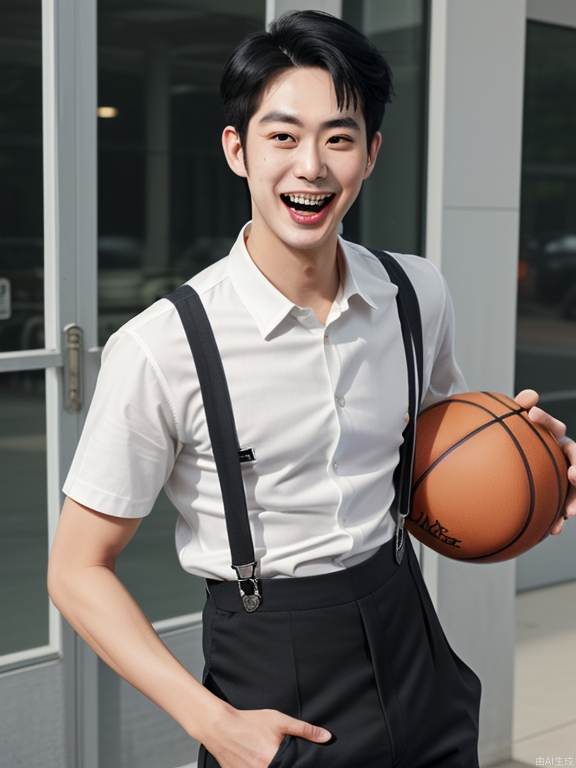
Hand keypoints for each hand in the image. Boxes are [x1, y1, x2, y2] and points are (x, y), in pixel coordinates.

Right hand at [200, 701, 331, 767]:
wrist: (220, 726)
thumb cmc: (250, 722)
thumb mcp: (279, 720)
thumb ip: (304, 730)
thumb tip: (327, 737)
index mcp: (274, 760)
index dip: (297, 766)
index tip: (298, 763)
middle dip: (285, 766)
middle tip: (279, 757)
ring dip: (273, 767)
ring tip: (265, 756)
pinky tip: (256, 761)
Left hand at [514, 389, 575, 533]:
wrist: (514, 463)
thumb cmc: (517, 439)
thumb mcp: (515, 423)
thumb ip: (520, 407)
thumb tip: (528, 396)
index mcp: (553, 435)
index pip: (553, 426)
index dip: (546, 422)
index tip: (533, 418)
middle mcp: (562, 453)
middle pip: (575, 458)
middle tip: (573, 475)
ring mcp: (564, 473)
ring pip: (575, 488)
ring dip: (575, 499)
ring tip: (570, 512)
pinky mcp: (560, 493)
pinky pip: (562, 506)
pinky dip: (558, 518)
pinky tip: (553, 530)